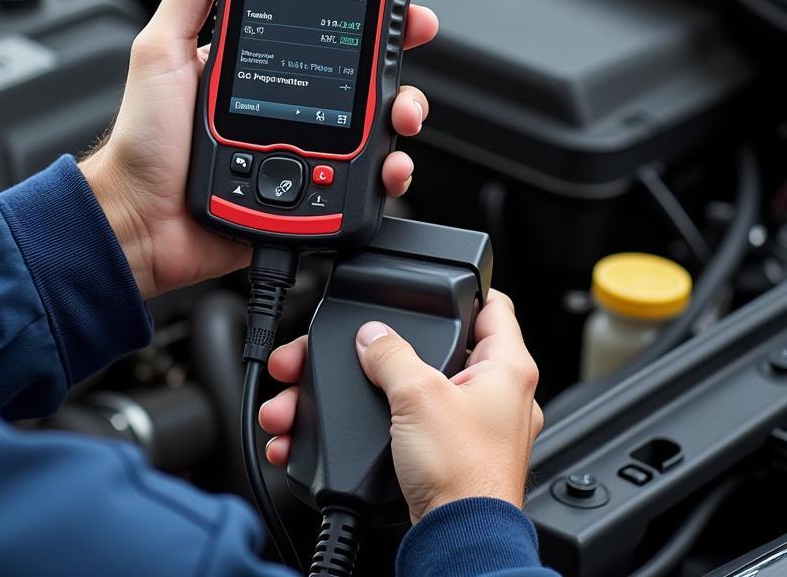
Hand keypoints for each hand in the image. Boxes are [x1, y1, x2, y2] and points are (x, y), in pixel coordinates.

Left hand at [79, 0, 439, 299]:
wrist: (140, 221)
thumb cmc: (144, 140)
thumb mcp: (162, 51)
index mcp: (260, 63)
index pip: (321, 23)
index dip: (361, 6)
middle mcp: (289, 101)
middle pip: (362, 71)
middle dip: (398, 53)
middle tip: (411, 37)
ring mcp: (303, 145)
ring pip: (374, 123)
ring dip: (402, 111)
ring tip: (400, 114)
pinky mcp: (310, 189)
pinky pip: (362, 179)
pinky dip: (387, 172)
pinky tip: (386, 165)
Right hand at [259, 291, 543, 524]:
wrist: (458, 542)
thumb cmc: (462, 474)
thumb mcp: (418, 395)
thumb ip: (390, 354)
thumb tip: (372, 335)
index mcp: (507, 367)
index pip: (494, 305)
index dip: (464, 289)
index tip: (436, 284)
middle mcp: (498, 395)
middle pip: (438, 347)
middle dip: (383, 349)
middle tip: (350, 346)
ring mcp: (473, 426)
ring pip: (411, 389)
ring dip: (364, 390)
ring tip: (319, 391)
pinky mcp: (449, 455)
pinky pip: (404, 424)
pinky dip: (371, 422)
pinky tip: (333, 426)